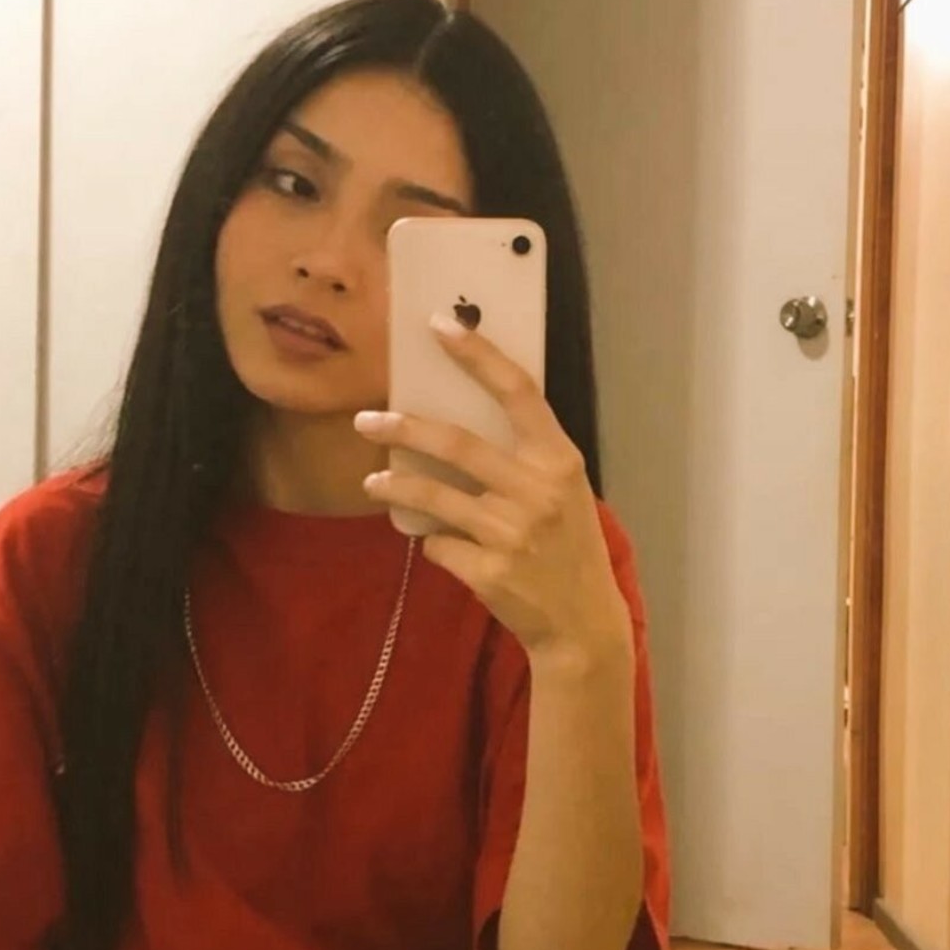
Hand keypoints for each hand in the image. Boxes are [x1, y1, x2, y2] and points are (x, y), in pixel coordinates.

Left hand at [354, 314, 631, 665]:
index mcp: (561, 461)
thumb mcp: (566, 494)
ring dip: (394, 486)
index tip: (439, 325)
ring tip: (373, 483)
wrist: (583, 624)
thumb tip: (456, 422)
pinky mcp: (489, 572)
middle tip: (366, 421)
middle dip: (403, 429)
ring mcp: (512, 534)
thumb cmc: (571, 549)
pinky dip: (430, 541)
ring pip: (432, 497)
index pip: (518, 392)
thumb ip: (525, 460)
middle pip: (456, 443)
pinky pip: (437, 545)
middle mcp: (538, 491)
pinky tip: (434, 542)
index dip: (478, 355)